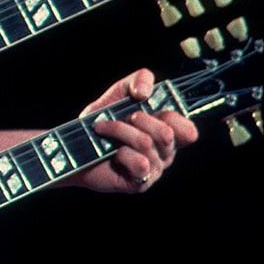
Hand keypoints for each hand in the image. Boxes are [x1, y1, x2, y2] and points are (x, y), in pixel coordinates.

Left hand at [73, 68, 198, 193]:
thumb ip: (139, 80)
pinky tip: (112, 152)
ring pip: (146, 143)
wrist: (74, 145)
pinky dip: (122, 152)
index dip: (172, 116)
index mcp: (167, 133)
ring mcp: (154, 170)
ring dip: (119, 130)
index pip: (188, 130)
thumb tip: (145, 91)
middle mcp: (165, 153)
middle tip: (123, 117)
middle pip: (167, 134)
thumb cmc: (101, 121)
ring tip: (103, 129)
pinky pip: (140, 163)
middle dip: (140, 119)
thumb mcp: (120, 93)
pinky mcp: (139, 182)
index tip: (146, 107)